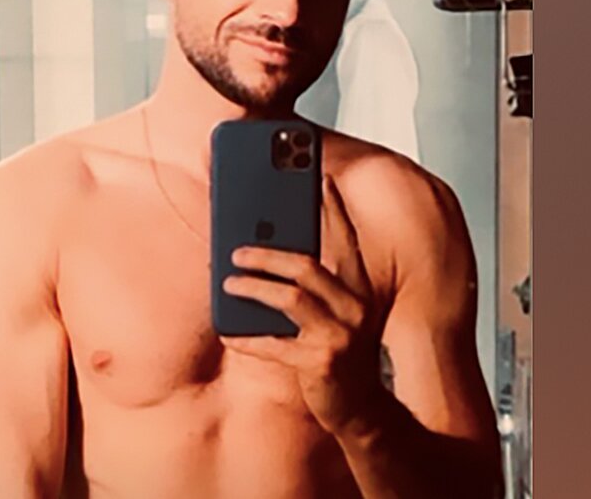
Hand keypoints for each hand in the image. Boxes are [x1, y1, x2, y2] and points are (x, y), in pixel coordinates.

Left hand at [220, 174, 385, 436]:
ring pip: (290, 298)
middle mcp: (356, 308)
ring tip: (228, 281)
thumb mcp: (336, 316)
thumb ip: (314, 288)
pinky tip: (229, 332)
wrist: (362, 410)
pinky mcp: (320, 363)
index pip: (347, 242)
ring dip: (254, 287)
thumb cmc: (340, 354)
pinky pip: (274, 345)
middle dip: (268, 253)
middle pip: (308, 265)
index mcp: (360, 291)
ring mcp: (339, 336)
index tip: (319, 179)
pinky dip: (248, 338)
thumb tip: (267, 256)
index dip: (333, 210)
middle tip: (236, 250)